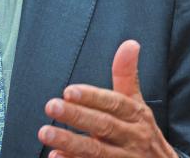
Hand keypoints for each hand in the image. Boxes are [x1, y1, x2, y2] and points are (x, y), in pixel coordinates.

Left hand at [38, 40, 176, 157]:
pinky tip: (56, 156)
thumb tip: (130, 43)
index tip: (70, 91)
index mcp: (136, 115)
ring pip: (96, 151)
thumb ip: (127, 75)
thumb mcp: (138, 103)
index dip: (92, 97)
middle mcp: (132, 137)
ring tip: (46, 133)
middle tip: (52, 106)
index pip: (114, 103)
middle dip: (77, 116)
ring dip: (70, 142)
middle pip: (103, 125)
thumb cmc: (143, 132)